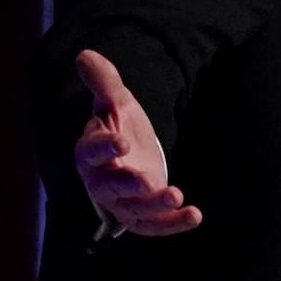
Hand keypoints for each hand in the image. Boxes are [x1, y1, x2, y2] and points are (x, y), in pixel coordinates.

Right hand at [74, 49, 202, 236]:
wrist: (129, 152)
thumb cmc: (117, 126)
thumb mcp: (115, 102)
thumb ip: (104, 81)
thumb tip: (85, 54)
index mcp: (90, 151)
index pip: (92, 151)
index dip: (105, 147)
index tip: (121, 141)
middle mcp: (102, 180)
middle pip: (111, 186)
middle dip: (128, 184)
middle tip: (146, 179)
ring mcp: (121, 201)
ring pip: (134, 209)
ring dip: (155, 206)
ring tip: (177, 195)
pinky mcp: (141, 215)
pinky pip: (153, 226)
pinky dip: (172, 224)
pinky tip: (195, 215)